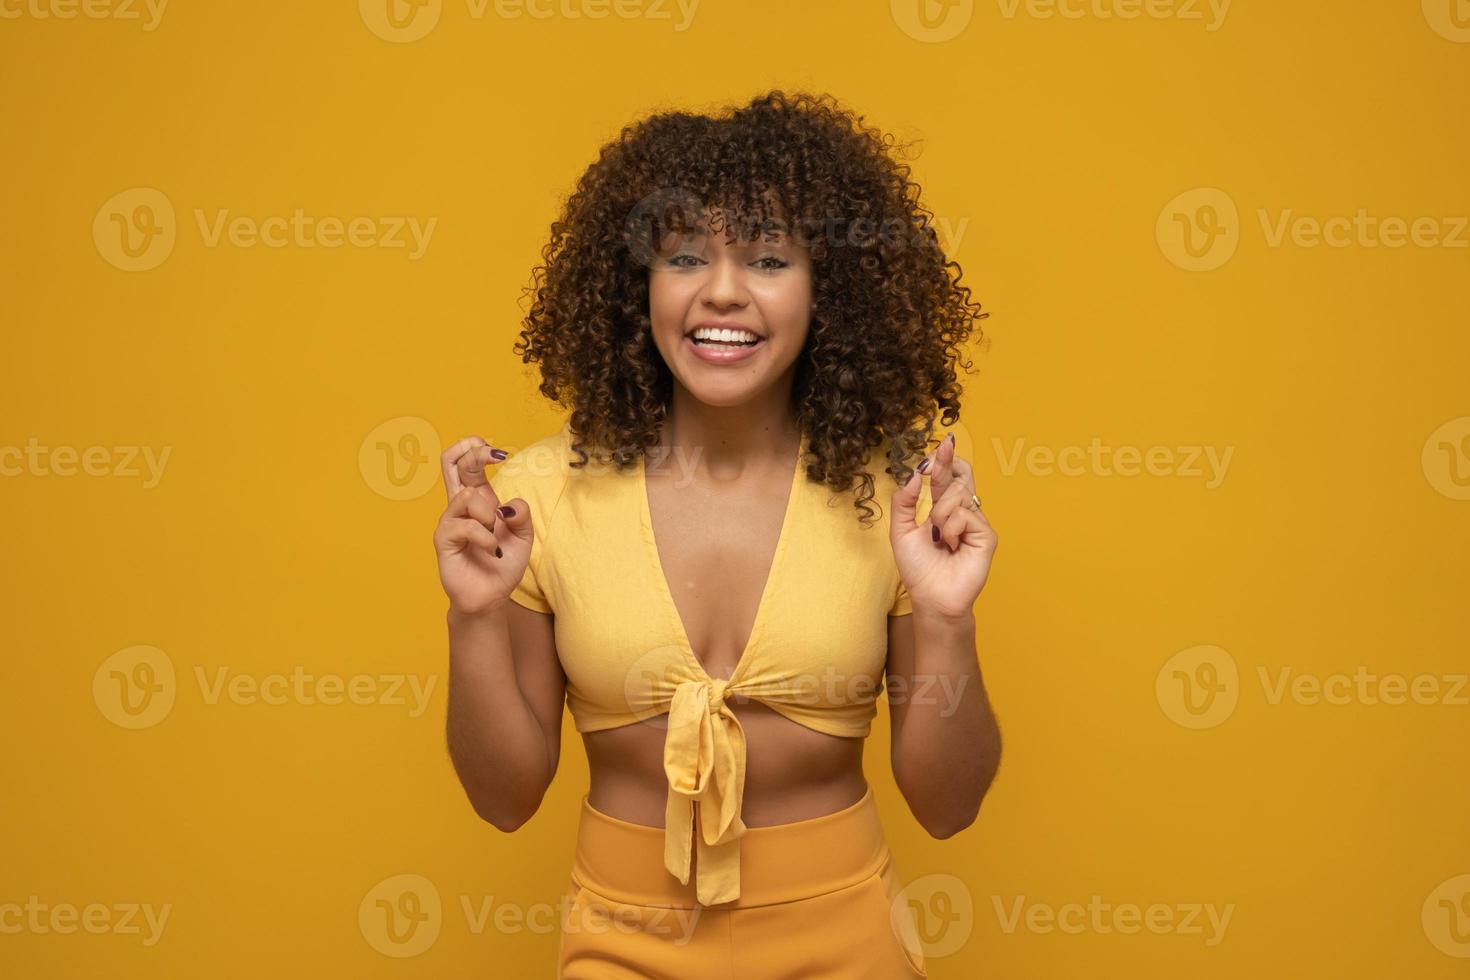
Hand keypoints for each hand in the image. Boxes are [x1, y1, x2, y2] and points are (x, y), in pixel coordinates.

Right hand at [432, 435, 533, 616]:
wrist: (491, 597)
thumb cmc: (503, 565)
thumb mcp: (523, 537)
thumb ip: (522, 516)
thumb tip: (508, 505)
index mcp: (478, 499)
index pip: (465, 461)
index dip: (476, 448)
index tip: (499, 453)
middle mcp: (460, 506)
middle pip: (450, 462)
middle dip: (473, 453)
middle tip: (494, 457)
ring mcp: (449, 521)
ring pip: (467, 497)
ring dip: (488, 514)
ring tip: (495, 537)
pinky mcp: (443, 540)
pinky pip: (465, 526)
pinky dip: (485, 537)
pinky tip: (493, 551)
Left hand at [890, 434, 996, 618]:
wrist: (931, 596)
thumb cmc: (917, 568)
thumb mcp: (900, 530)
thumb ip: (904, 500)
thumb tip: (914, 473)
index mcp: (941, 509)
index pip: (945, 477)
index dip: (942, 460)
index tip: (941, 443)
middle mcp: (961, 512)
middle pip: (959, 475)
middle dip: (946, 462)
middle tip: (942, 449)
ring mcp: (976, 522)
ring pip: (958, 494)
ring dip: (940, 513)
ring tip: (938, 537)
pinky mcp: (986, 534)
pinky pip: (966, 514)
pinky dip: (951, 528)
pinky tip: (951, 545)